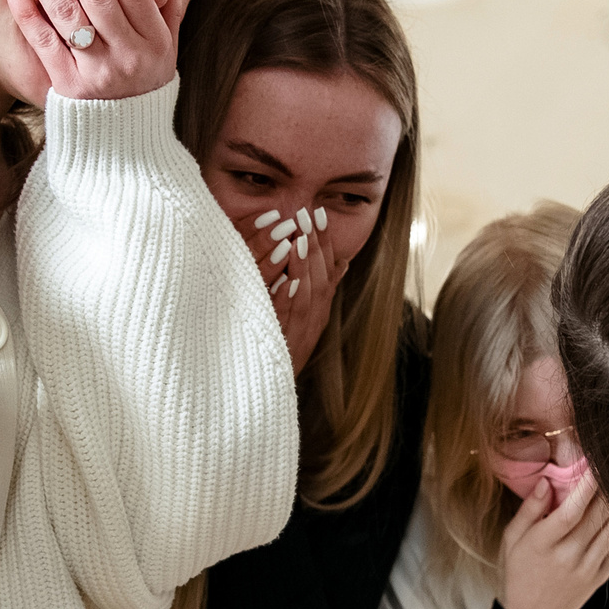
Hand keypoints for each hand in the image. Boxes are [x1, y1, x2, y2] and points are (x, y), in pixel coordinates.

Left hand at [4, 0, 192, 101]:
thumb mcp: (167, 50)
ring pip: (68, 15)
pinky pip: (46, 44)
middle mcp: (128, 55)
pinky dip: (29, 15)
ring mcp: (98, 72)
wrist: (127, 144)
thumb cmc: (145, 86)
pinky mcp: (69, 87)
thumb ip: (170, 9)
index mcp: (155, 41)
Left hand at [224, 200, 345, 370]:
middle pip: (322, 277)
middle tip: (309, 215)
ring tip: (300, 236)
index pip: (328, 269)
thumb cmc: (280, 350)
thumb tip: (341, 263)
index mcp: (319, 311)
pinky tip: (286, 279)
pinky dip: (291, 297)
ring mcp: (303, 334)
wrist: (266, 393)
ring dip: (306, 264)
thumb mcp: (302, 317)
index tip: (319, 215)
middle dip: (316, 244)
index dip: (325, 242)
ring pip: (310, 293)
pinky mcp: (288, 346)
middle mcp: (315, 320)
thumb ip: (319, 290)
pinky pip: (292, 318)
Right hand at [497, 470, 608, 608]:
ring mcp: (588, 567)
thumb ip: (529, 510)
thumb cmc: (518, 573)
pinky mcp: (601, 575)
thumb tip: (546, 482)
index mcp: (542, 545)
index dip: (587, 486)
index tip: (597, 463)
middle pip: (597, 516)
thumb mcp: (511, 539)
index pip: (570, 511)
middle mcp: (569, 556)